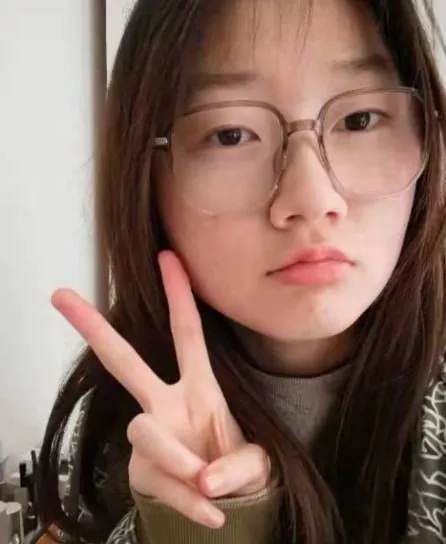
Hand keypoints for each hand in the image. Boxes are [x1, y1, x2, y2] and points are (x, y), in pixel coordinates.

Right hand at [51, 250, 270, 528]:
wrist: (226, 507)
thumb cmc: (238, 470)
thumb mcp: (256, 463)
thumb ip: (238, 468)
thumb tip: (205, 478)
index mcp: (199, 389)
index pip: (187, 333)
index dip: (179, 295)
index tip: (168, 257)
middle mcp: (166, 405)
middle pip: (124, 362)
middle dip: (95, 328)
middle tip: (61, 296)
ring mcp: (151, 437)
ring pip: (143, 433)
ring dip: (175, 459)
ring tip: (207, 486)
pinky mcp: (141, 471)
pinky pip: (157, 481)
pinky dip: (185, 501)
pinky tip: (210, 516)